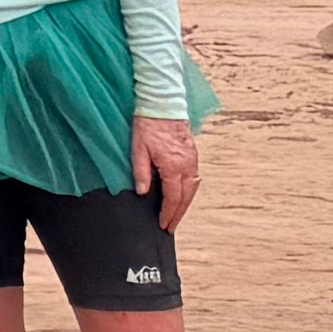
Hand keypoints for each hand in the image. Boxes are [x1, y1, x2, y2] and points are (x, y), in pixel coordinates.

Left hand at [132, 113, 201, 227]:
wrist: (163, 104)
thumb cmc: (148, 124)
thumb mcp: (138, 148)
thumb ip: (141, 172)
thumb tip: (142, 192)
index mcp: (174, 166)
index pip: (173, 197)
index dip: (169, 213)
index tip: (164, 225)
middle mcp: (187, 166)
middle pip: (186, 197)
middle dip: (179, 214)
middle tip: (171, 227)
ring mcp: (192, 160)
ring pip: (192, 189)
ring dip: (185, 204)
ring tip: (176, 215)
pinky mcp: (193, 154)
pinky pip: (194, 179)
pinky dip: (189, 191)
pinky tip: (183, 195)